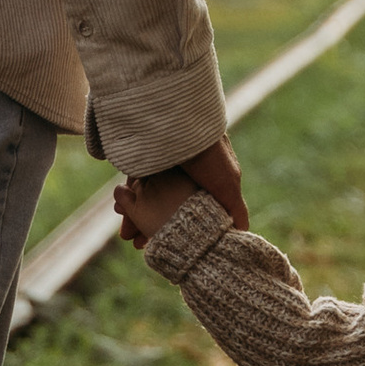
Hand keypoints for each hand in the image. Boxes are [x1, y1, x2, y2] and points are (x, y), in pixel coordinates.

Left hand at [112, 138, 246, 245]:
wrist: (178, 121)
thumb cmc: (208, 153)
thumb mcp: (228, 183)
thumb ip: (234, 208)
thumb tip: (241, 232)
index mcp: (205, 173)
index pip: (190, 206)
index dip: (178, 226)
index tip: (164, 244)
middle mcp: (183, 168)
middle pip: (165, 203)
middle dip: (152, 225)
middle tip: (140, 244)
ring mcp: (161, 160)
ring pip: (147, 195)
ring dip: (137, 215)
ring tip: (128, 236)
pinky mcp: (142, 155)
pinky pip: (133, 182)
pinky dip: (127, 199)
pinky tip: (123, 215)